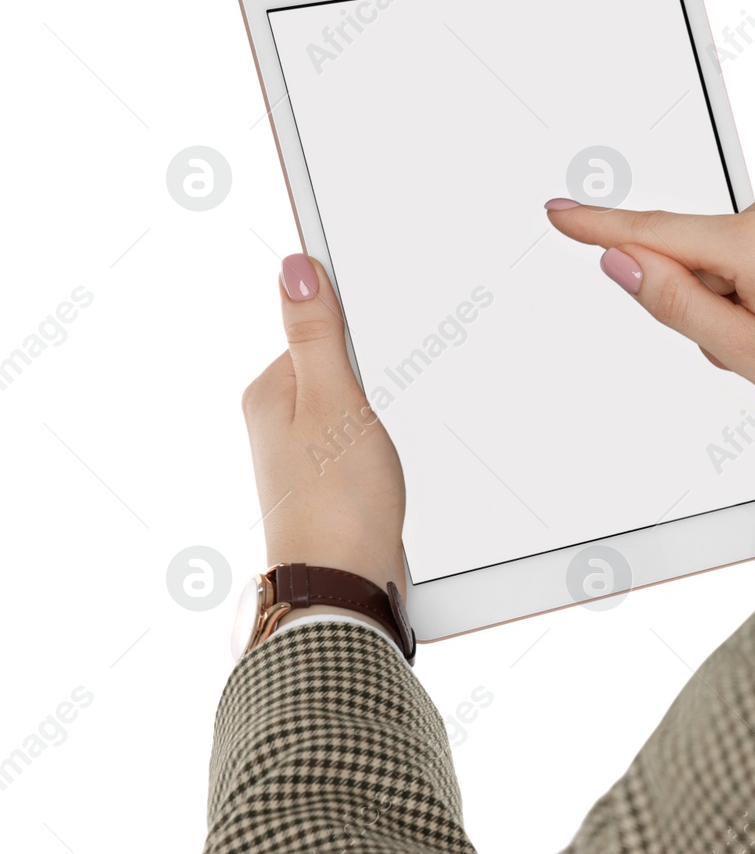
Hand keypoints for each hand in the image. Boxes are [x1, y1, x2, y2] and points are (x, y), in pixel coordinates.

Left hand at [241, 254, 406, 599]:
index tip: (378, 358)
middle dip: (372, 378)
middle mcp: (276, 420)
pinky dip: (379, 443)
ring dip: (379, 416)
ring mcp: (300, 454)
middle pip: (336, 367)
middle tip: (382, 414)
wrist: (342, 585)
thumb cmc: (338, 503)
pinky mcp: (327, 481)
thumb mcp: (334, 401)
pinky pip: (357, 438)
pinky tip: (386, 464)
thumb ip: (316, 334)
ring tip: (384, 448)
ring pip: (352, 406)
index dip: (356, 332)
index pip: (316, 329)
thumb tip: (294, 268)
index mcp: (269, 391)